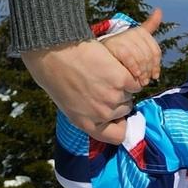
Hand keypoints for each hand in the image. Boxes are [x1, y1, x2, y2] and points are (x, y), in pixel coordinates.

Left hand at [25, 27, 154, 143]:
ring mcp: (112, 97)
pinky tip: (112, 66)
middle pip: (124, 110)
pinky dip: (127, 74)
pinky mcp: (120, 79)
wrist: (53, 52)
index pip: (116, 136)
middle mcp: (101, 114)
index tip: (119, 115)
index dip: (120, 124)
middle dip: (118, 98)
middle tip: (105, 83)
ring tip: (105, 73)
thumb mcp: (67, 103)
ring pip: (130, 94)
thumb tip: (104, 111)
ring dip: (123, 84)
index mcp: (85, 123)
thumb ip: (87, 113)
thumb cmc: (54, 74)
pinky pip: (134, 81)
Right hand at [94, 8, 166, 86]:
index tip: (155, 75)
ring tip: (139, 81)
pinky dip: (133, 67)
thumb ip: (149, 26)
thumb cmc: (116, 50)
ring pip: (140, 56)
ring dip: (142, 71)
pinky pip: (128, 55)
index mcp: (138, 32)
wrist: (93, 54)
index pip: (155, 50)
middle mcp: (130, 32)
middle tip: (146, 80)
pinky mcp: (113, 44)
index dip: (156, 64)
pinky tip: (133, 76)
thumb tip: (158, 11)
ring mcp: (121, 38)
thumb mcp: (133, 41)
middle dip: (148, 70)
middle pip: (148, 54)